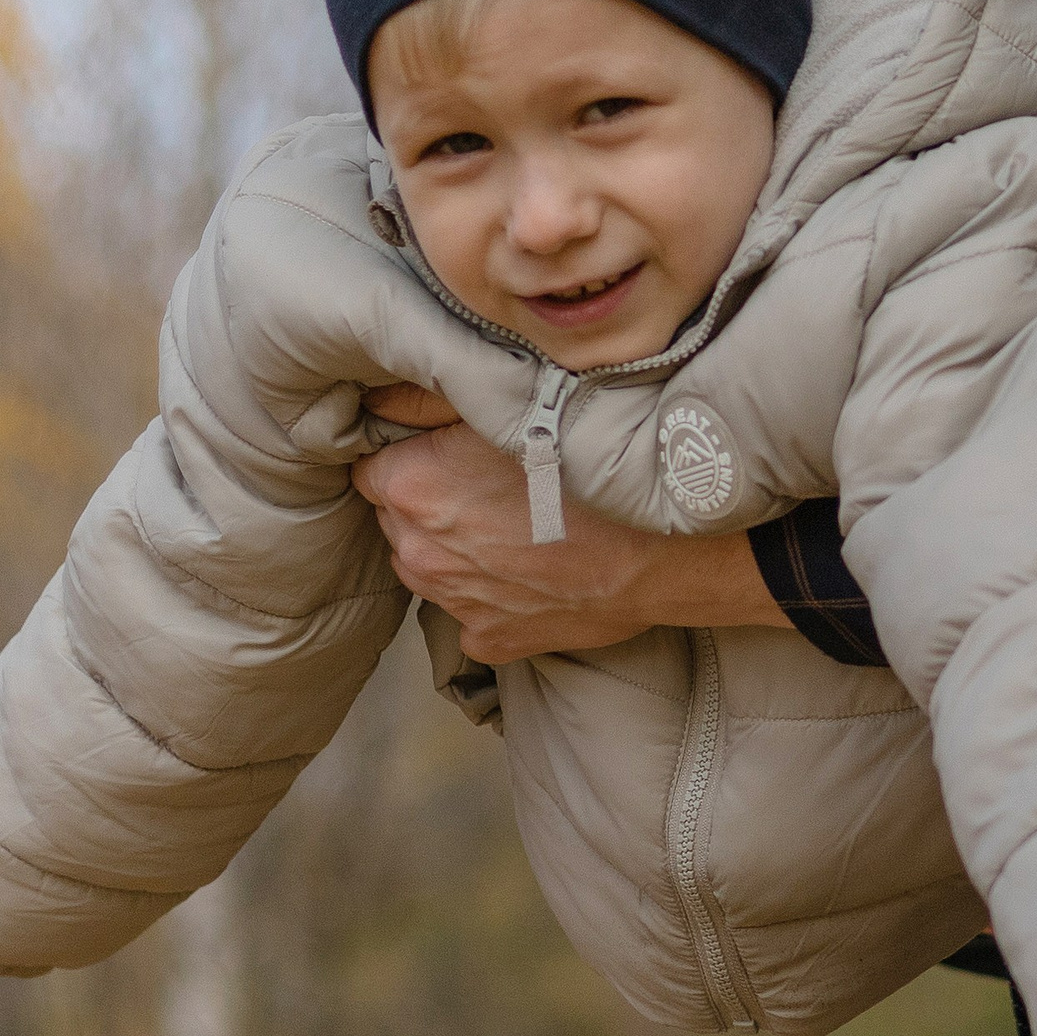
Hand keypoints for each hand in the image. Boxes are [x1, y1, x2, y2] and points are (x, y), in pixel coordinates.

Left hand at [353, 388, 789, 659]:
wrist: (662, 548)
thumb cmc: (593, 466)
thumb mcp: (511, 402)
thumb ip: (428, 396)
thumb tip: (376, 397)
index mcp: (410, 488)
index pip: (374, 467)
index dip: (414, 456)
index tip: (451, 454)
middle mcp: (418, 552)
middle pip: (401, 520)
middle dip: (433, 504)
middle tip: (493, 487)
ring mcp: (453, 603)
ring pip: (434, 566)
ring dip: (459, 549)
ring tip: (519, 527)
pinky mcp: (490, 639)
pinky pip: (474, 611)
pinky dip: (495, 594)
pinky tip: (535, 571)